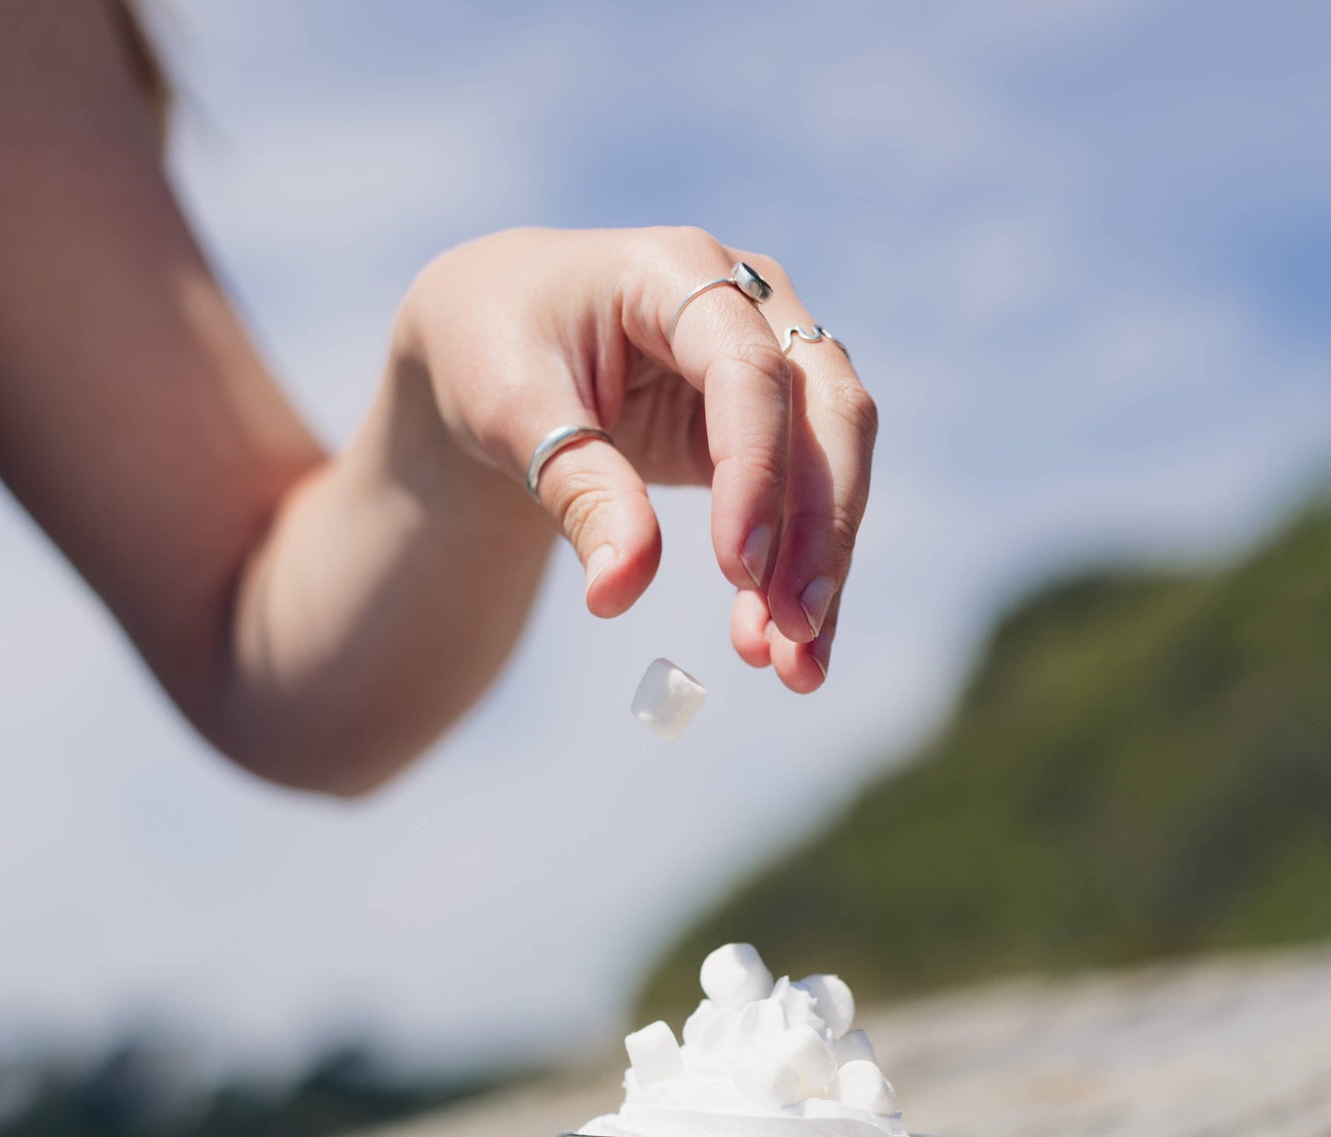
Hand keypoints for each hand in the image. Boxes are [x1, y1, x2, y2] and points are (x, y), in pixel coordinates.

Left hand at [399, 226, 876, 692]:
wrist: (496, 343)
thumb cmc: (495, 352)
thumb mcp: (513, 414)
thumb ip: (577, 491)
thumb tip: (621, 593)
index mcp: (677, 272)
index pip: (748, 370)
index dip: (755, 470)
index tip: (737, 571)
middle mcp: (750, 306)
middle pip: (825, 411)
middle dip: (817, 528)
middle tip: (792, 629)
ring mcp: (774, 363)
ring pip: (835, 464)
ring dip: (823, 568)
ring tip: (796, 669)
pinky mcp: (774, 429)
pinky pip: (812, 504)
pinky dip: (804, 579)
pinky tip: (793, 657)